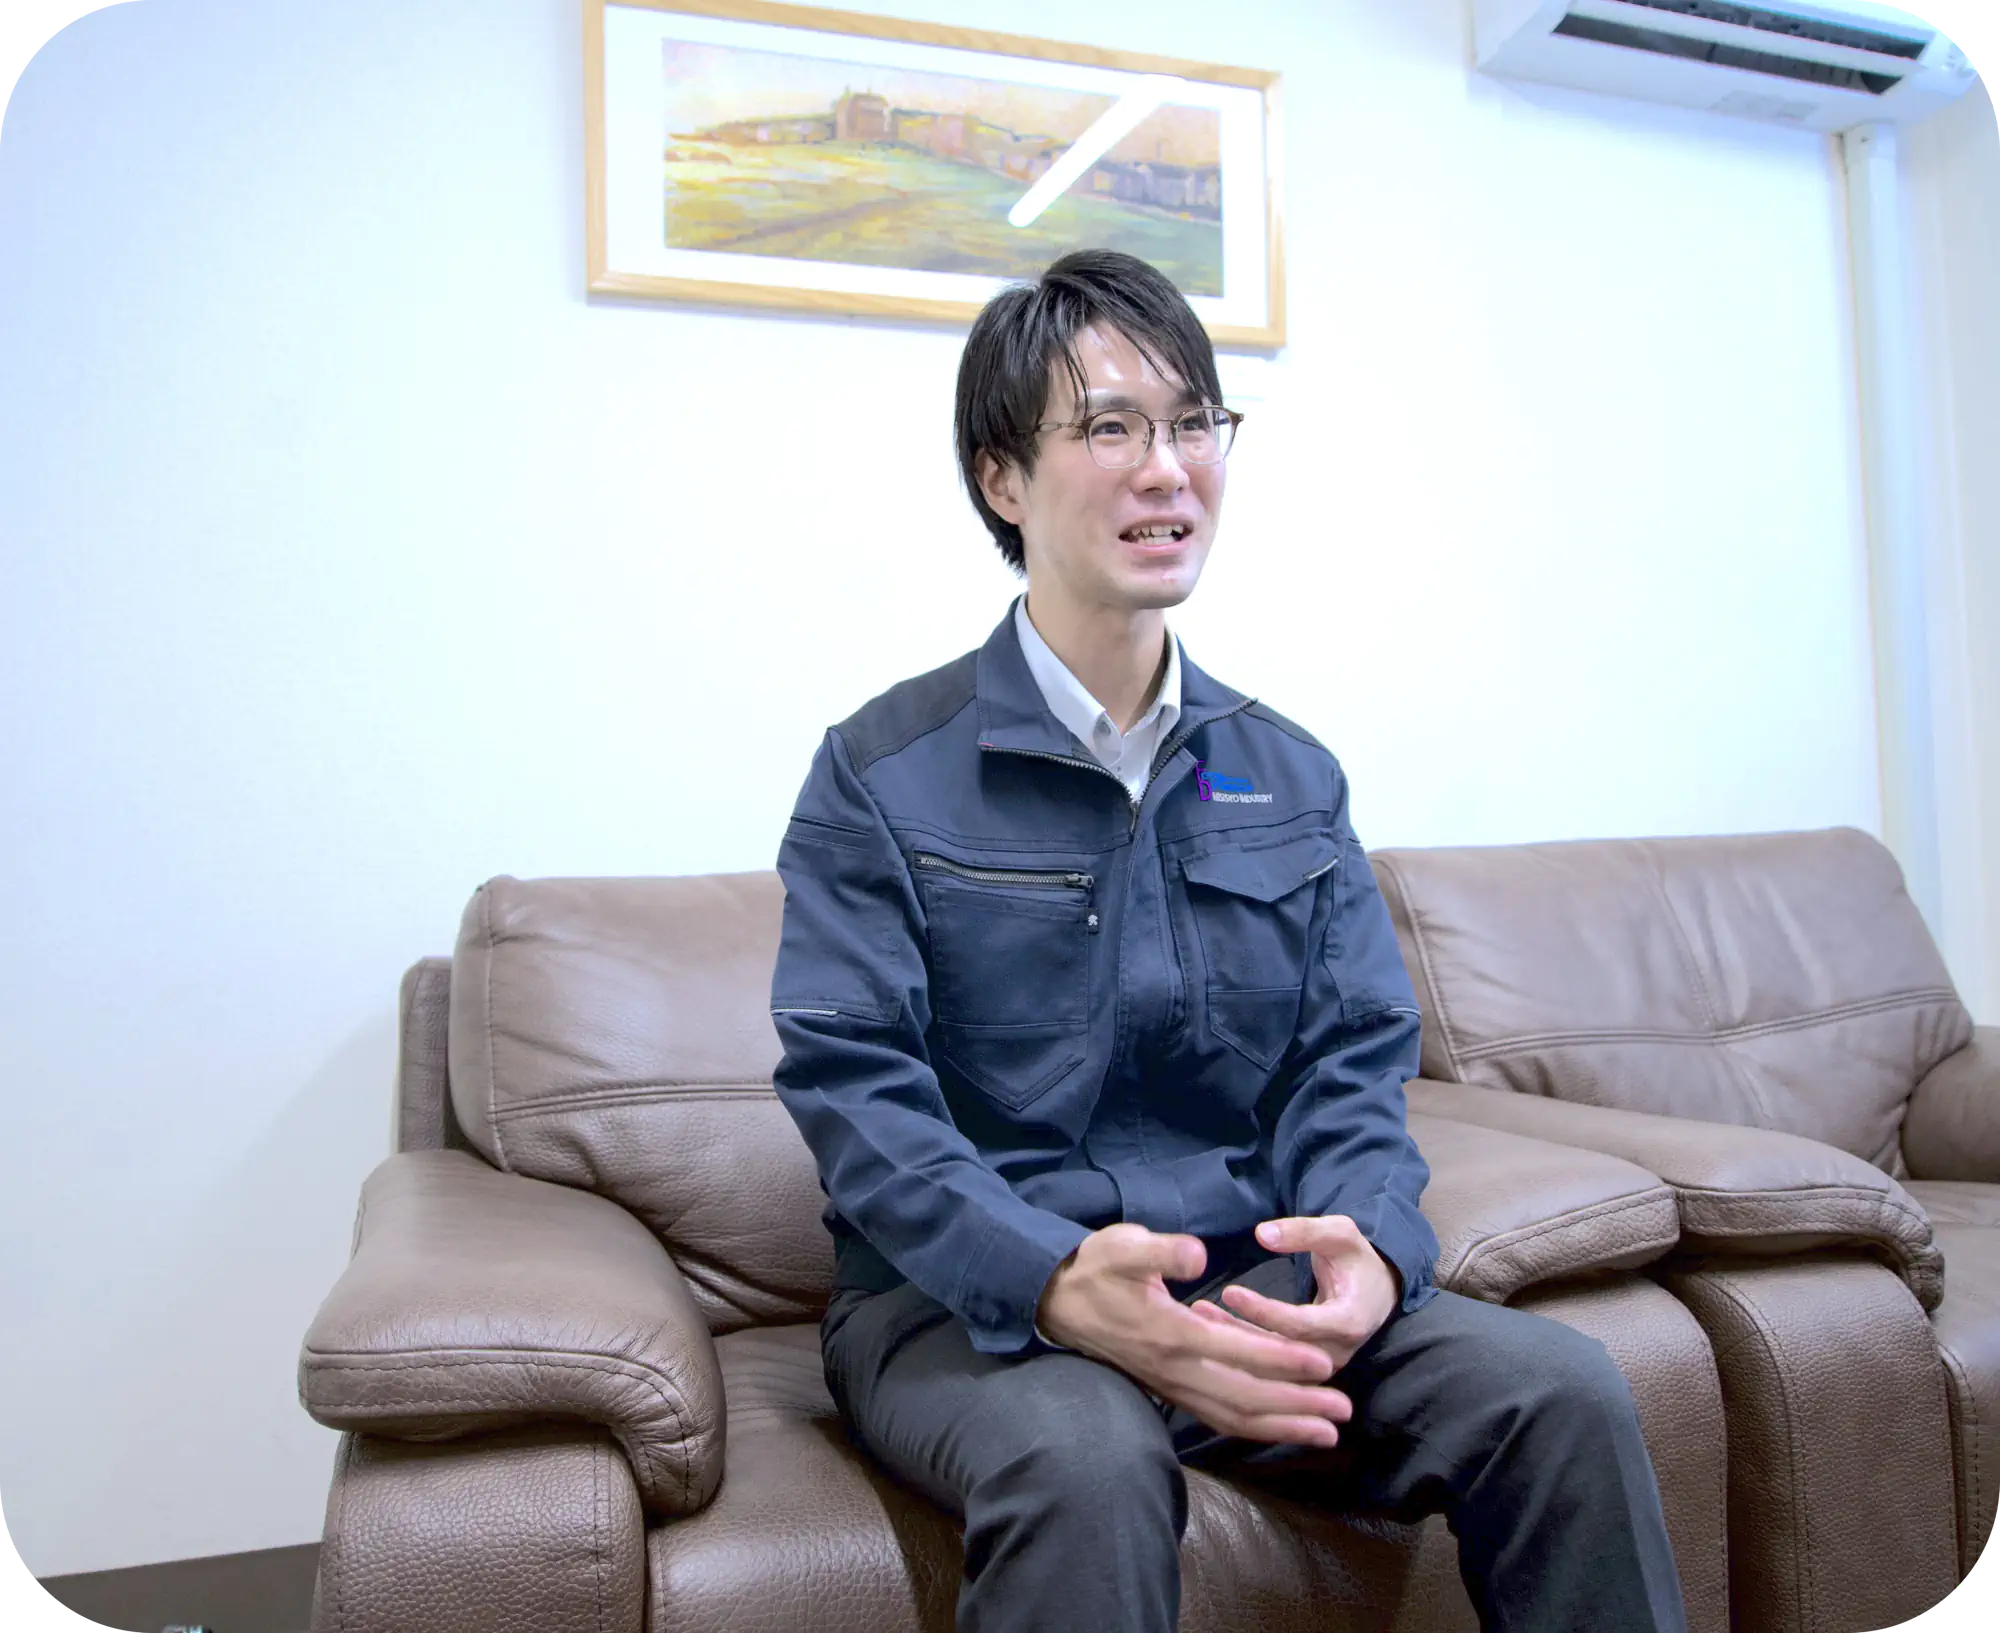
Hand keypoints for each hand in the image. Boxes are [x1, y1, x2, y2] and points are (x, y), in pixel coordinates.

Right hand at [1037, 1223, 1353, 1447]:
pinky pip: (1218, 1416)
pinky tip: (1282, 1427)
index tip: (1323, 1365)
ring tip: (1326, 1433)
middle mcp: (1175, 1369)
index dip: (1281, 1360)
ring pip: (1234, 1416)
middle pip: (1245, 1398)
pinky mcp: (1170, 1389)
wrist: (1057, 1303)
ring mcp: (1172, 1385)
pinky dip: (1255, 1426)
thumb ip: (1163, 1250)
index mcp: (1170, 1332)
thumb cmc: (1096, 1267)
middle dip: (1297, 1407)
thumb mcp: (1124, 1245)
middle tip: (1344, 1413)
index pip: (1236, 1353)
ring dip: (1283, 1425)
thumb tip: (1199, 1254)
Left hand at [1191, 1215, 1398, 1377]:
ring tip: (1199, 1316)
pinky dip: (1240, 1348)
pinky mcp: (1306, 1371)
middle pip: (1281, 1352)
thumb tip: (1262, 1233)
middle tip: (1200, 1313)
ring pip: (1272, 1366)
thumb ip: (1304, 1232)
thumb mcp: (1339, 1234)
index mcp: (1350, 1321)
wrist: (1375, 1293)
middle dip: (1239, 1334)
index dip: (1264, 1312)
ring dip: (1233, 1343)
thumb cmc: (1355, 1259)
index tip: (1231, 1292)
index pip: (1301, 1325)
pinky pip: (1271, 1367)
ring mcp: (1321, 1367)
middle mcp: (1336, 1352)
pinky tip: (1211, 1326)